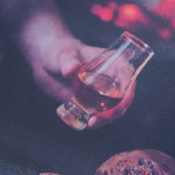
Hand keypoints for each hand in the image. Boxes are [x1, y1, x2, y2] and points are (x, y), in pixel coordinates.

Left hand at [0, 0, 132, 125]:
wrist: (47, 62)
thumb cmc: (58, 51)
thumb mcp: (63, 54)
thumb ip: (68, 61)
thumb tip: (71, 70)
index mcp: (112, 62)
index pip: (127, 74)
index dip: (127, 87)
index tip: (120, 97)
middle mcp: (112, 79)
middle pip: (124, 97)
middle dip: (116, 110)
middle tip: (99, 117)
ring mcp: (103, 93)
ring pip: (114, 110)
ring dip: (106, 120)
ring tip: (90, 123)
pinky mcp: (92, 104)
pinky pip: (99, 117)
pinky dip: (95, 123)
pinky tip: (84, 124)